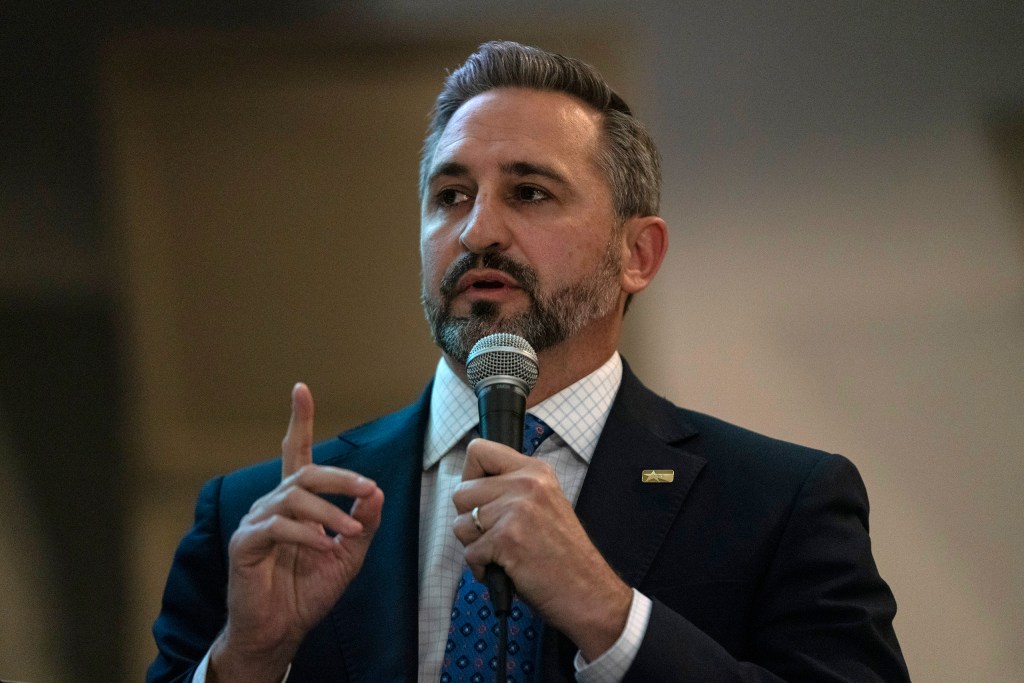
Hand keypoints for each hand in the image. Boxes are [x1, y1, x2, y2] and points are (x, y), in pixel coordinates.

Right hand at [209, 383, 383, 682]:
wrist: (280, 630)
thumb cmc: (308, 591)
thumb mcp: (349, 556)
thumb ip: (363, 523)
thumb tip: (378, 492)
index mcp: (294, 503)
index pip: (294, 453)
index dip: (298, 421)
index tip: (301, 389)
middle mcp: (272, 504)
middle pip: (304, 472)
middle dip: (340, 477)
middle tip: (368, 490)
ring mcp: (255, 522)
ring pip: (293, 497)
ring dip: (329, 511)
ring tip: (348, 532)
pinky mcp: (245, 544)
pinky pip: (276, 526)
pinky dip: (304, 533)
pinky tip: (323, 545)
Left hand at [452, 438, 631, 661]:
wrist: (589, 591)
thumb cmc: (564, 555)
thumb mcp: (545, 503)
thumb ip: (512, 488)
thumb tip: (469, 485)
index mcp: (535, 470)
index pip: (479, 451)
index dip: (471, 477)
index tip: (484, 499)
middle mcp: (527, 483)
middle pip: (462, 492)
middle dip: (470, 520)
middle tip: (497, 536)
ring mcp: (517, 510)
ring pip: (460, 524)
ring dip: (475, 546)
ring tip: (503, 554)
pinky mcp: (508, 539)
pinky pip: (470, 552)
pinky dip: (481, 568)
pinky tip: (506, 570)